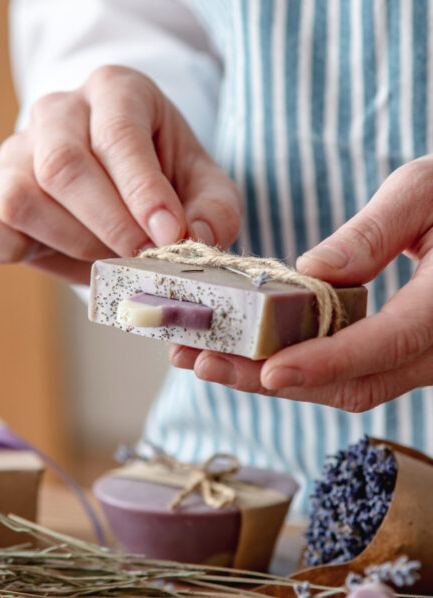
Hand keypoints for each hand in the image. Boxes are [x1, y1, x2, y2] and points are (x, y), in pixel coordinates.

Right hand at [0, 66, 240, 282]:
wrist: (128, 186)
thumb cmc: (170, 182)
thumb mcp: (207, 190)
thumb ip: (215, 213)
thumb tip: (197, 240)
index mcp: (117, 92)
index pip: (118, 136)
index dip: (143, 193)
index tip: (169, 237)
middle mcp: (60, 112)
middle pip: (63, 166)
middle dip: (108, 226)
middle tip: (142, 259)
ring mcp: (20, 151)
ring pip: (21, 198)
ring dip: (70, 242)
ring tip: (108, 257)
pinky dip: (2, 245)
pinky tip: (41, 253)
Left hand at [170, 156, 432, 411]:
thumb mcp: (424, 193)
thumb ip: (374, 232)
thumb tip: (312, 271)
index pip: (385, 344)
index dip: (325, 362)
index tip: (269, 369)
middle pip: (353, 383)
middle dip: (274, 379)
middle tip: (205, 363)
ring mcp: (420, 358)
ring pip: (347, 387)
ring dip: (276, 380)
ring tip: (209, 360)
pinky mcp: (400, 355)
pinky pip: (350, 374)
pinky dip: (299, 368)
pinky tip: (250, 353)